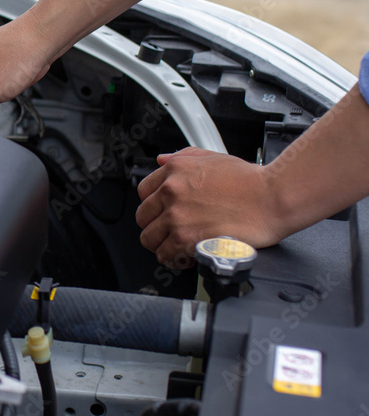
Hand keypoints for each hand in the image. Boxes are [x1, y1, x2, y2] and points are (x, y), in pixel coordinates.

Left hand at [135, 147, 285, 265]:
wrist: (272, 198)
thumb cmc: (251, 180)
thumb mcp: (214, 157)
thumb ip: (185, 157)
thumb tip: (161, 160)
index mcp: (175, 170)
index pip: (144, 192)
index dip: (154, 205)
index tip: (162, 213)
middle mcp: (170, 191)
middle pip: (143, 216)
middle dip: (156, 226)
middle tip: (171, 231)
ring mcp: (176, 216)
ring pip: (149, 238)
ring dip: (162, 244)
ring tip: (177, 246)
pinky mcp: (185, 238)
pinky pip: (164, 254)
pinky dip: (173, 258)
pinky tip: (186, 255)